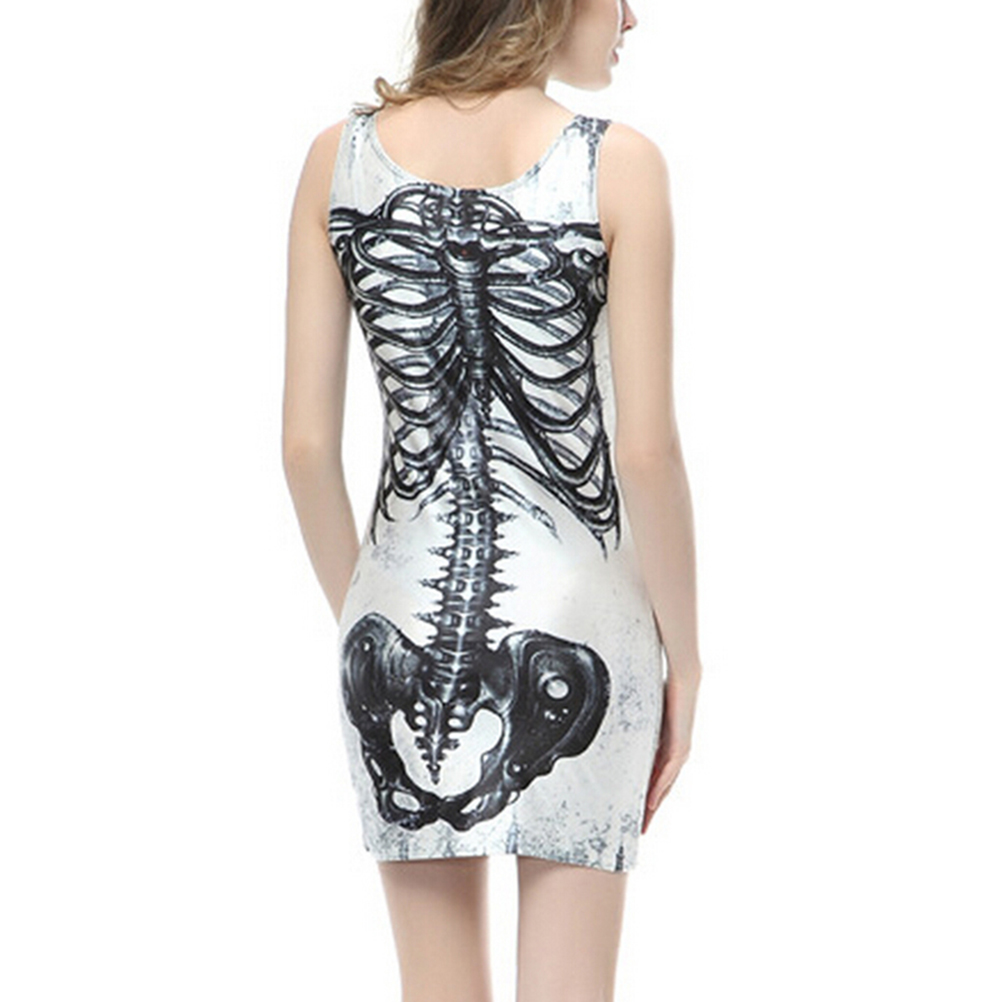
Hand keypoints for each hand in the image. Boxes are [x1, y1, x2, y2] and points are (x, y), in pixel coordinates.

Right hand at [642, 666, 700, 833]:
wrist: (683, 676)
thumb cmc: (664, 688)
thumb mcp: (643, 711)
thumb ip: (631, 721)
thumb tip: (609, 720)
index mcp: (663, 745)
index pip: (652, 776)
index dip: (642, 795)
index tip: (631, 812)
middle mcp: (674, 751)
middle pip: (661, 787)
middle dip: (649, 810)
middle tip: (638, 830)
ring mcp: (679, 749)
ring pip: (665, 785)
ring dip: (655, 805)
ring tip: (643, 823)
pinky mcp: (681, 745)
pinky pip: (669, 772)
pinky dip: (660, 788)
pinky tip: (651, 802)